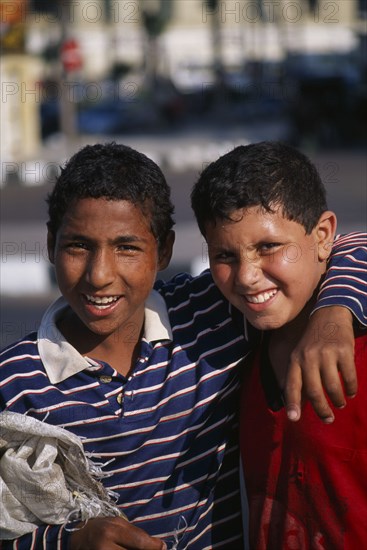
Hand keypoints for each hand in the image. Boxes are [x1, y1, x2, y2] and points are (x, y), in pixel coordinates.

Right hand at [70, 516, 166, 549]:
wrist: (75, 538)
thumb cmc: (99, 527)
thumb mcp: (117, 524)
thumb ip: (137, 534)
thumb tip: (159, 545)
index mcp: (112, 531)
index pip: (139, 541)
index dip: (154, 547)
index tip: (163, 547)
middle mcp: (105, 547)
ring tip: (135, 549)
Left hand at [284, 306, 356, 422]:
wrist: (329, 315)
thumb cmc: (313, 340)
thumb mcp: (300, 353)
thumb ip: (300, 374)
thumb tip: (300, 402)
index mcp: (295, 359)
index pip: (292, 384)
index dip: (292, 402)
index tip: (293, 418)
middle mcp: (308, 357)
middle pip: (314, 391)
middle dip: (322, 409)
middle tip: (328, 419)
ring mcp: (326, 353)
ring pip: (332, 387)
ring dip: (337, 400)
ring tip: (340, 404)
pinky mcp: (343, 350)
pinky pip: (349, 377)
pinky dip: (351, 388)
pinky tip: (351, 392)